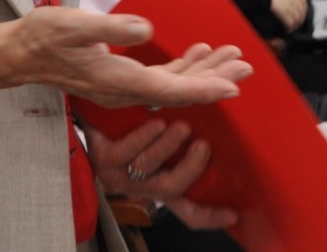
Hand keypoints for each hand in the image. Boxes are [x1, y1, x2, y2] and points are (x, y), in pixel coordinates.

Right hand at [3, 9, 250, 109]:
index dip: (202, 88)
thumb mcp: (74, 25)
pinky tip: (196, 55)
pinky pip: (158, 80)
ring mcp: (122, 88)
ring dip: (202, 72)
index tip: (232, 86)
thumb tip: (146, 29)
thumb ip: (111, 29)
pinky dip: (182, 69)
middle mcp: (123, 90)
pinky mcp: (118, 79)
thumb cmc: (43, 37)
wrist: (19, 54)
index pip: (168, 90)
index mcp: (117, 80)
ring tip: (230, 57)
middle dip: (213, 78)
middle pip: (178, 91)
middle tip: (246, 65)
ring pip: (172, 86)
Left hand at [86, 120, 237, 230]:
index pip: (188, 211)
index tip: (233, 212)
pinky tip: (155, 121)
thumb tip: (219, 137)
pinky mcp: (103, 160)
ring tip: (182, 127)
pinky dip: (144, 136)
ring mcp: (120, 175)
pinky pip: (127, 151)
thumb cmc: (132, 126)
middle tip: (203, 145)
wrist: (93, 111)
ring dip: (168, 146)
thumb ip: (186, 147)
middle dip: (190, 168)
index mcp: (159, 186)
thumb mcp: (164, 140)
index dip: (210, 216)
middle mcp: (141, 186)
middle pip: (171, 189)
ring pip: (148, 168)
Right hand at [265, 0, 308, 32]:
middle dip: (300, 18)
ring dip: (295, 24)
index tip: (302, 11)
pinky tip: (287, 29)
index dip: (304, 7)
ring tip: (291, 28)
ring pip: (296, 17)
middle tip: (297, 23)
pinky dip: (289, 27)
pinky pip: (290, 22)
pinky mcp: (284, 12)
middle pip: (301, 10)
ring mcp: (289, 5)